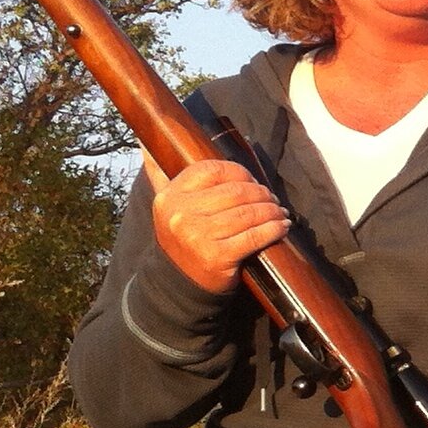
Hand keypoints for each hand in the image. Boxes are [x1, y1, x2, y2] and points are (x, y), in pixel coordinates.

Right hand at [146, 155, 289, 293]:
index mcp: (170, 196)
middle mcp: (181, 214)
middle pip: (236, 191)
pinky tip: (282, 227)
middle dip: (261, 193)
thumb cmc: (181, 238)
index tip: (252, 181)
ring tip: (280, 212)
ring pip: (248, 213)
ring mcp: (199, 236)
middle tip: (272, 199)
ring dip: (272, 211)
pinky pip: (255, 236)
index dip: (240, 172)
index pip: (213, 169)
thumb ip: (160, 175)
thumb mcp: (167, 207)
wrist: (178, 283)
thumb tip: (145, 144)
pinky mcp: (218, 257)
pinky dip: (274, 229)